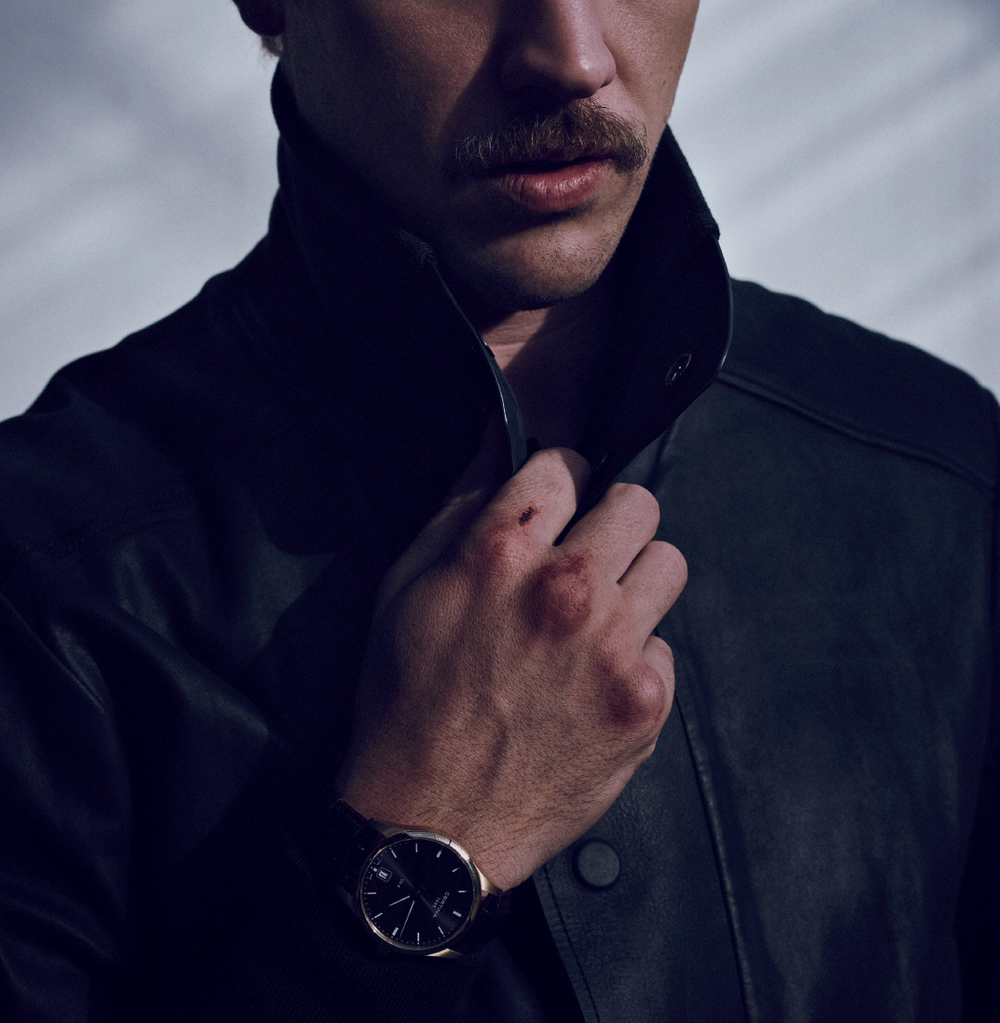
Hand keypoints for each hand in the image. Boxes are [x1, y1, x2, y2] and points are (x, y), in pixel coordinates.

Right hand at [337, 445, 686, 887]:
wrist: (429, 825)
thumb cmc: (405, 698)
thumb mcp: (406, 586)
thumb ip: (461, 504)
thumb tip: (498, 437)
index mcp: (502, 549)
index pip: (566, 463)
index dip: (557, 483)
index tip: (552, 509)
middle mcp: (568, 587)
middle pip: (637, 502)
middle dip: (608, 523)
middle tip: (583, 559)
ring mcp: (614, 646)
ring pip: (667, 563)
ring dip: (635, 582)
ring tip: (595, 620)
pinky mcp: (644, 701)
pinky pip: (665, 644)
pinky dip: (634, 659)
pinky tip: (591, 686)